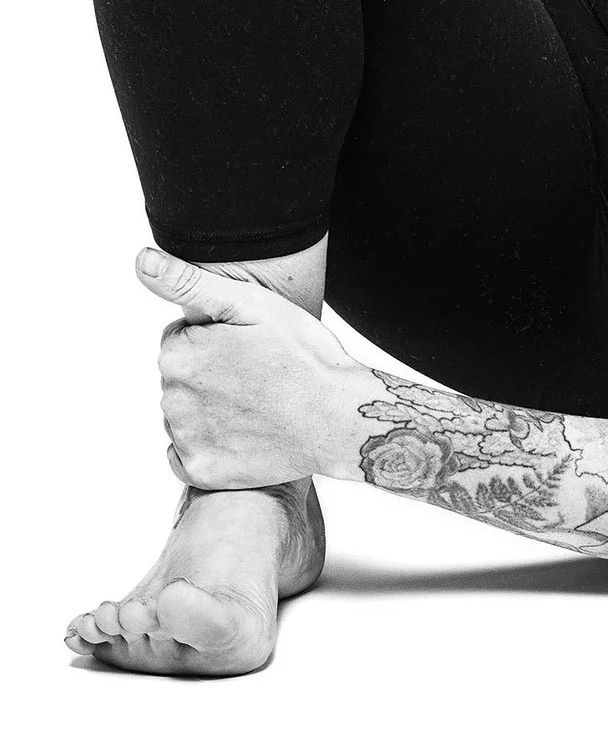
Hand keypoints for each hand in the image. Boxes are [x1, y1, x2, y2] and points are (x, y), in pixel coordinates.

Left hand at [139, 247, 374, 488]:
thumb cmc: (306, 358)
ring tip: (261, 404)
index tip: (253, 348)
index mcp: (178, 354)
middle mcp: (171, 397)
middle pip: (182, 376)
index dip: (220, 338)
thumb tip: (141, 260)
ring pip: (186, 413)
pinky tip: (245, 435)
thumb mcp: (253, 305)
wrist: (342, 419)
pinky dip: (210, 446)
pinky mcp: (200, 471)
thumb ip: (189, 282)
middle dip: (214, 372)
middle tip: (262, 375)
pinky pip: (187, 455)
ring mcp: (184, 438)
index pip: (181, 338)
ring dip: (213, 408)